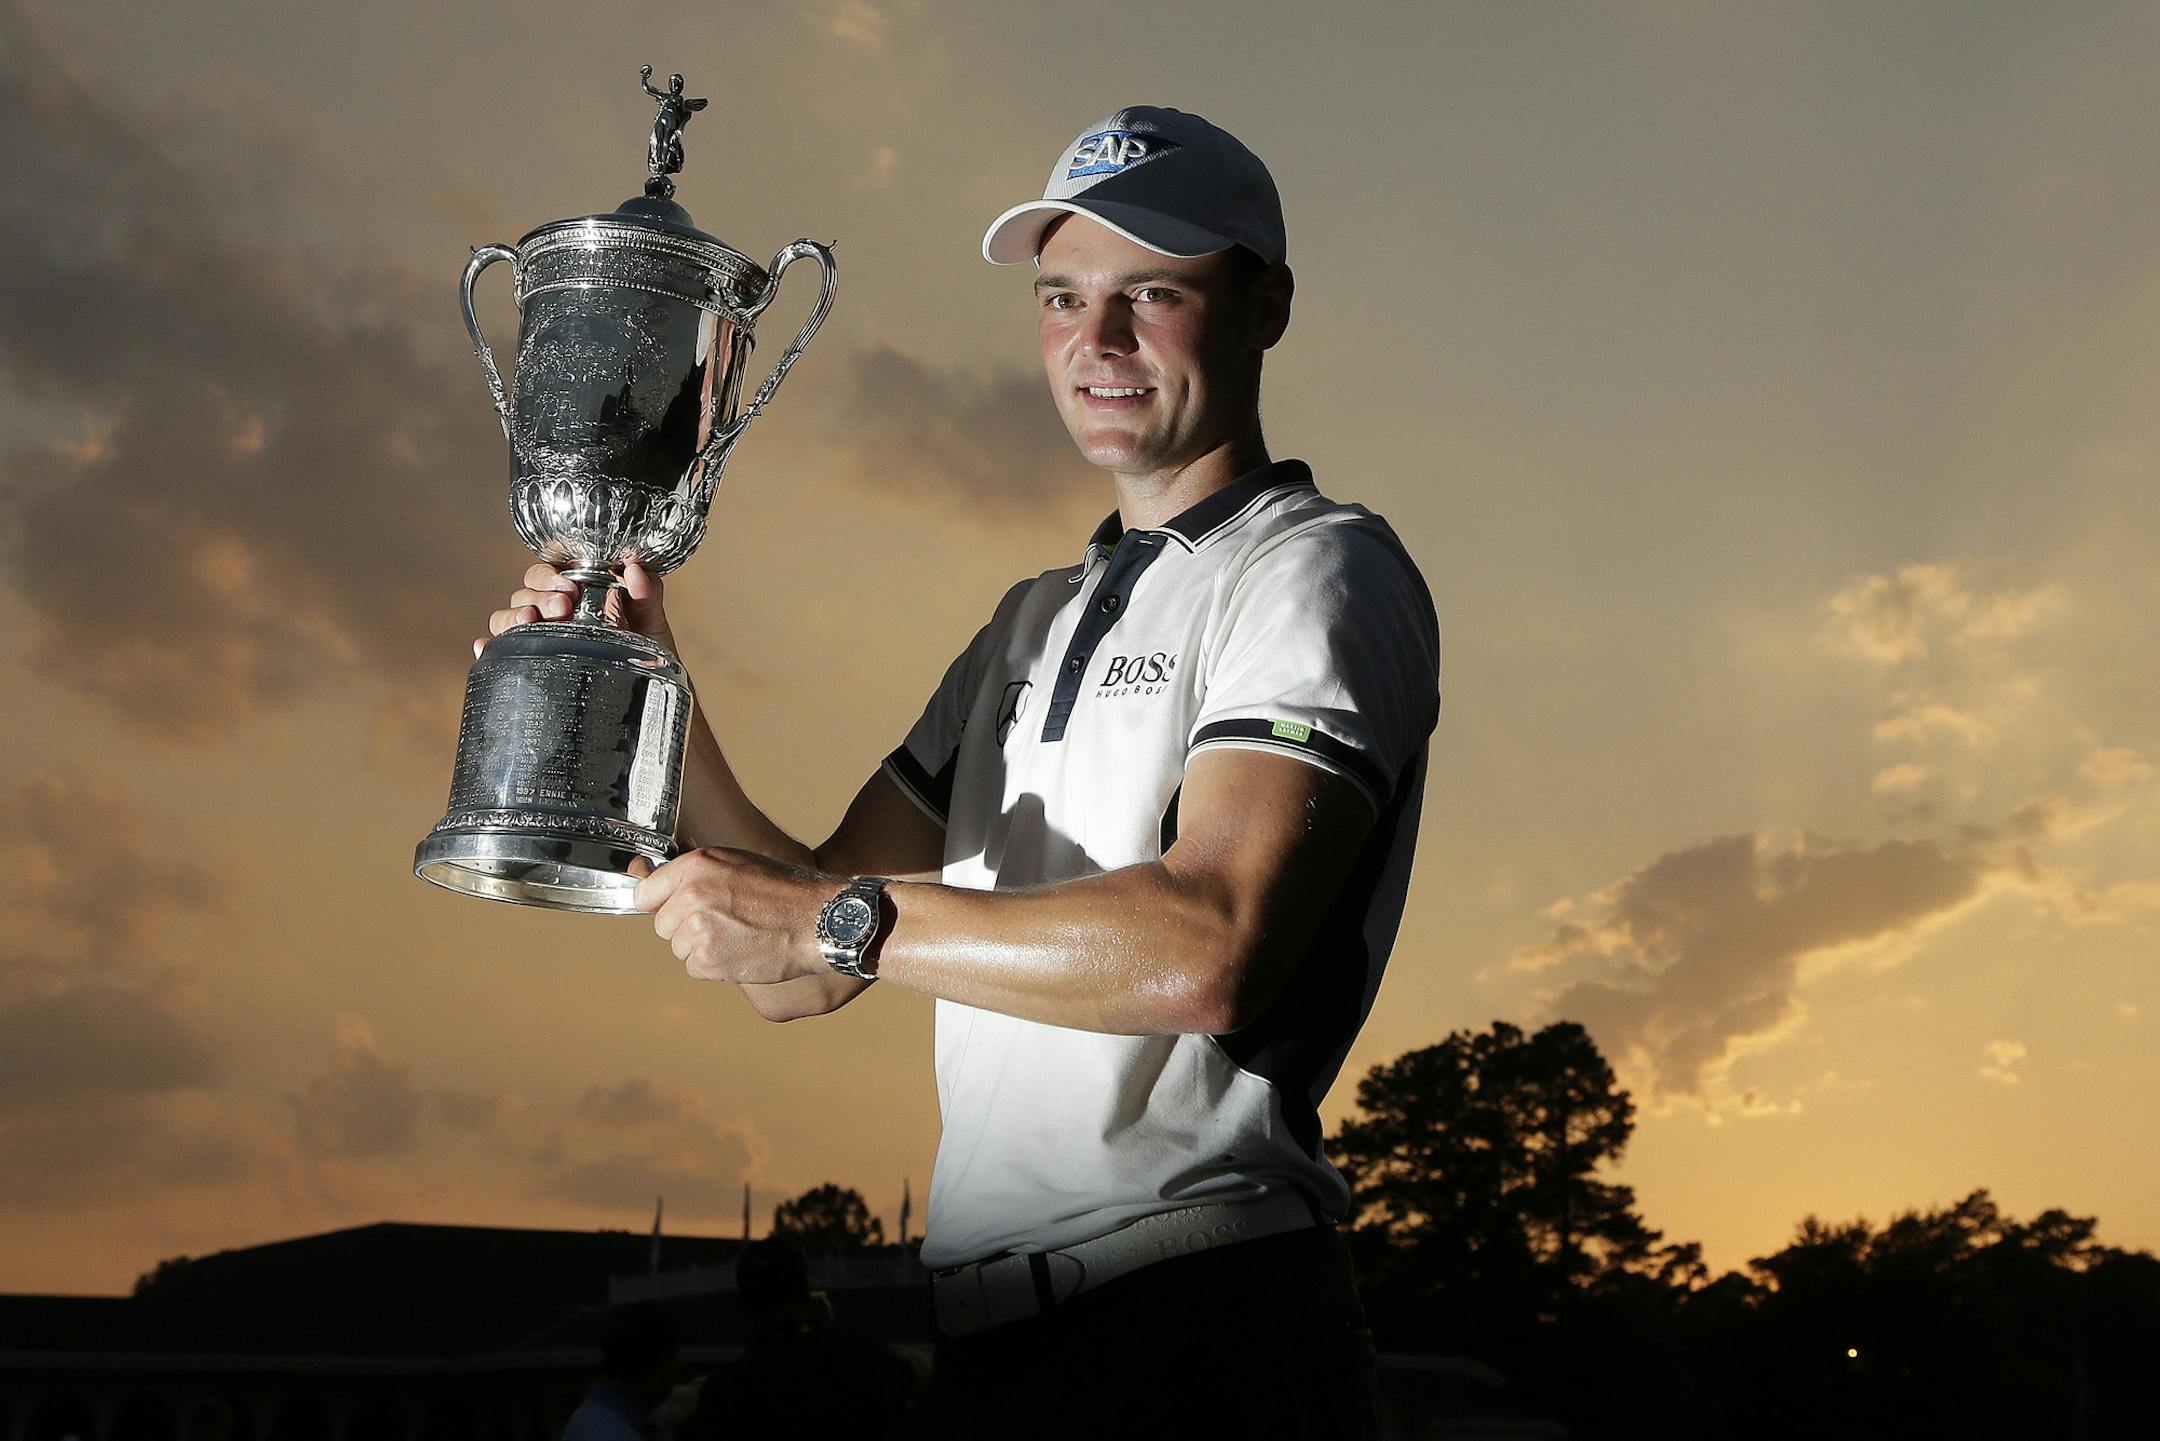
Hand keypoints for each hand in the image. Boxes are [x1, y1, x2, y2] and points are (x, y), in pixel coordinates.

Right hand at [471, 559, 671, 658]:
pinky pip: (500, 653)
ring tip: (530, 620)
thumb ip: (647, 592)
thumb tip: (634, 568)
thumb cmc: (647, 653)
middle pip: (526, 592)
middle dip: (539, 595)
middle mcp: (553, 612)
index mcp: (577, 593)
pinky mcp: (532, 663)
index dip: (551, 573)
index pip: (549, 571)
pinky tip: (486, 647)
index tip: (570, 584)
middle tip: (562, 606)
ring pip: (508, 617)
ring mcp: (540, 637)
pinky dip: (489, 647)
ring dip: (513, 615)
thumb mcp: (652, 621)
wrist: (649, 695)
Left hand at [632, 847, 831, 984]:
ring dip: (702, 948)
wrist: (820, 920)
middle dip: (686, 928)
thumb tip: (651, 880)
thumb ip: (696, 873)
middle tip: (725, 922)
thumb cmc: (788, 891)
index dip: (662, 903)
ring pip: (679, 949)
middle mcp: (691, 895)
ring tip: (739, 936)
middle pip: (662, 925)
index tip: (675, 910)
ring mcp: (698, 929)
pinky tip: (742, 952)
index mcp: (696, 865)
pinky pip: (695, 968)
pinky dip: (715, 966)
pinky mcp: (708, 960)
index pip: (645, 891)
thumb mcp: (738, 862)